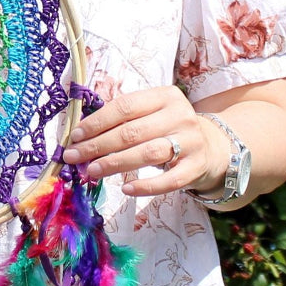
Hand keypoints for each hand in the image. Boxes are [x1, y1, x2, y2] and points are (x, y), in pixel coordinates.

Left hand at [60, 87, 226, 196]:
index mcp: (165, 96)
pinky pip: (169, 180)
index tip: (75, 137)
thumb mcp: (151, 114)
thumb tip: (80, 137)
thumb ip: (122, 120)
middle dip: (98, 145)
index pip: (125, 107)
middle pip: (132, 131)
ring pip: (148, 153)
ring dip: (115, 163)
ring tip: (91, 171)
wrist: (211, 147)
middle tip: (73, 157)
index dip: (97, 122)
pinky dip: (146, 186)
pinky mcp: (196, 167)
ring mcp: (191, 141)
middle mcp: (180, 115)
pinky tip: (125, 189)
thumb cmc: (168, 129)